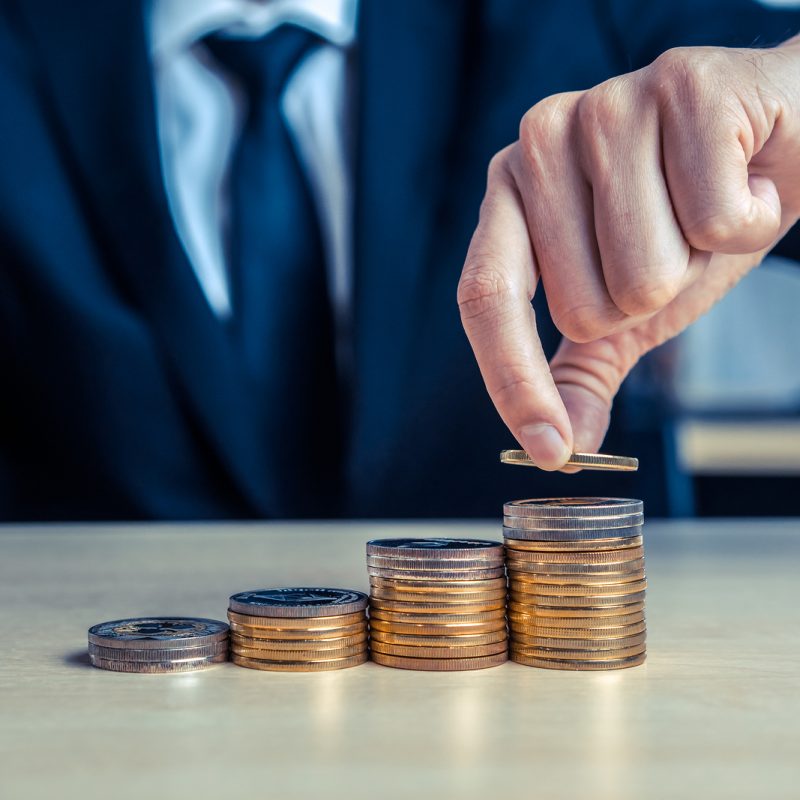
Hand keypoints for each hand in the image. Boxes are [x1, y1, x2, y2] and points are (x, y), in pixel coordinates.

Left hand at [458, 39, 799, 468]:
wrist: (783, 145)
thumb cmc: (691, 222)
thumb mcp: (625, 307)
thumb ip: (581, 369)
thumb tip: (560, 448)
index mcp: (509, 193)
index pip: (485, 297)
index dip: (513, 382)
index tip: (550, 449)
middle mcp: (538, 141)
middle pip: (582, 307)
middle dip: (646, 300)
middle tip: (673, 245)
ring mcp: (604, 105)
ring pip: (645, 275)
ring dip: (697, 263)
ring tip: (707, 210)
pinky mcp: (681, 82)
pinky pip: (715, 221)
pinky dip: (751, 219)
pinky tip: (747, 178)